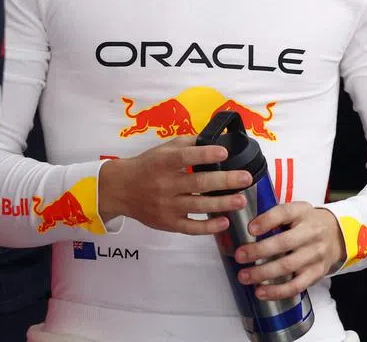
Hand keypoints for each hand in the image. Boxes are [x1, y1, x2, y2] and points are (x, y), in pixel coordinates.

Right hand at [98, 137, 252, 234]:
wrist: (121, 189)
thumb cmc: (147, 165)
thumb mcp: (163, 149)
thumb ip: (187, 144)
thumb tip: (215, 139)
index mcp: (163, 162)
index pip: (185, 157)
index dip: (205, 154)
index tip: (224, 151)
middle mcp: (165, 184)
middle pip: (198, 183)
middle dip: (225, 181)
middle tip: (246, 178)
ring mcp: (166, 206)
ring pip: (198, 206)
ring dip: (222, 204)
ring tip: (241, 200)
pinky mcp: (167, 223)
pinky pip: (190, 227)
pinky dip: (208, 227)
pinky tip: (224, 222)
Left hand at [234, 203, 346, 300]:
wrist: (336, 235)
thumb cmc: (306, 223)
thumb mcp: (295, 211)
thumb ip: (275, 216)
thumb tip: (244, 228)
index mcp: (302, 212)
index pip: (285, 213)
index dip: (267, 220)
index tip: (250, 228)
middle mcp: (311, 233)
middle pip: (284, 243)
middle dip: (259, 251)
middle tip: (239, 256)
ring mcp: (315, 254)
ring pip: (287, 266)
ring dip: (263, 273)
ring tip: (244, 276)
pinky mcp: (316, 273)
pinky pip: (296, 286)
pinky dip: (277, 291)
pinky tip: (260, 292)